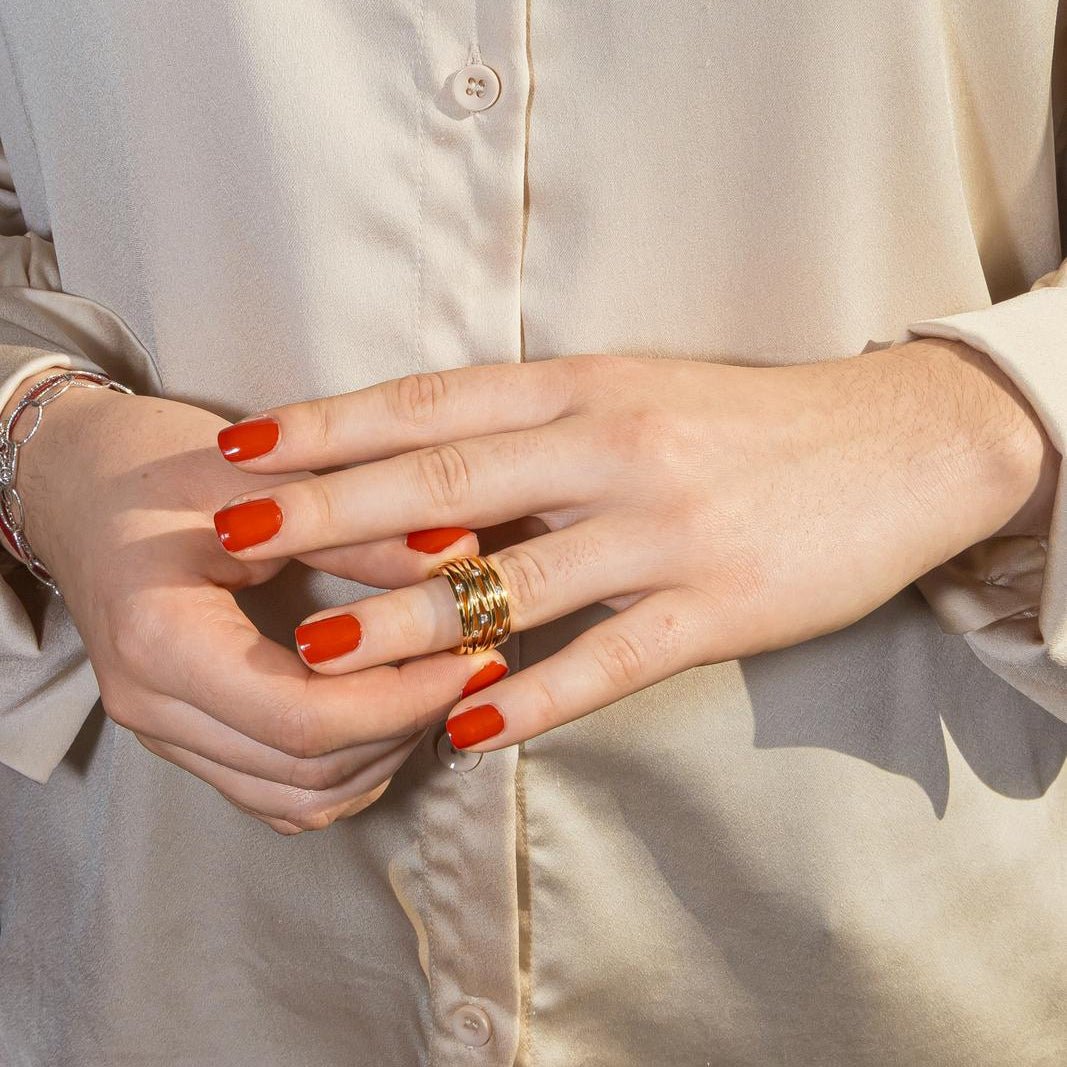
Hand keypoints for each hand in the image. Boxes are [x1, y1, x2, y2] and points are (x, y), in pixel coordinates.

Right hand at [6, 376, 504, 830]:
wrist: (79, 482)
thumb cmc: (154, 465)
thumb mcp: (256, 476)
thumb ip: (356, 526)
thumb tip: (459, 556)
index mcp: (161, 641)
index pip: (304, 718)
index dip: (404, 698)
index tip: (472, 657)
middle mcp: (153, 706)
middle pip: (307, 769)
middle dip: (407, 725)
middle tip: (475, 667)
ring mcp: (165, 731)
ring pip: (298, 798)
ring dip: (382, 755)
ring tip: (440, 687)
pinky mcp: (186, 735)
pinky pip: (277, 793)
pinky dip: (345, 770)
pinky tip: (388, 715)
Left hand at [212, 341, 1055, 750]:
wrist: (895, 444)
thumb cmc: (745, 420)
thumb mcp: (635, 393)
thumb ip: (537, 432)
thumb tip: (426, 478)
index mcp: (584, 388)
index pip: (432, 404)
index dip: (331, 425)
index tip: (245, 447)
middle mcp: (611, 448)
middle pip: (448, 482)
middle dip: (333, 512)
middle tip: (235, 536)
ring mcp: (663, 530)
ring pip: (512, 580)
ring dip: (409, 620)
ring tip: (320, 653)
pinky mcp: (716, 607)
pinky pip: (606, 659)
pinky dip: (530, 696)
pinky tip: (465, 732)